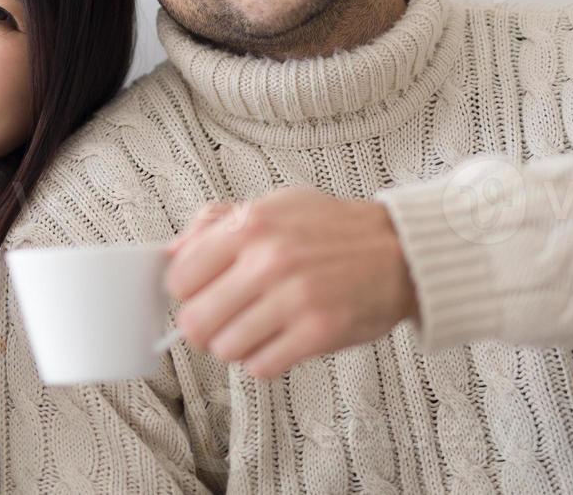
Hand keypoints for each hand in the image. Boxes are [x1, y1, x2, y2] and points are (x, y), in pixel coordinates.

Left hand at [165, 187, 417, 378]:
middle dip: (204, 328)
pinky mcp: (318, 332)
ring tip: (256, 330)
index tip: (200, 294)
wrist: (400, 250)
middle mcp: (268, 261)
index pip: (179, 278)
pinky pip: (262, 366)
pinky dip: (264, 361)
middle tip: (222, 321)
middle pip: (195, 321)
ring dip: (236, 346)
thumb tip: (172, 251)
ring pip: (225, 349)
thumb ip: (218, 224)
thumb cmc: (332, 229)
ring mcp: (294, 298)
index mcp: (250, 226)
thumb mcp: (272, 206)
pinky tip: (279, 342)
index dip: (186, 292)